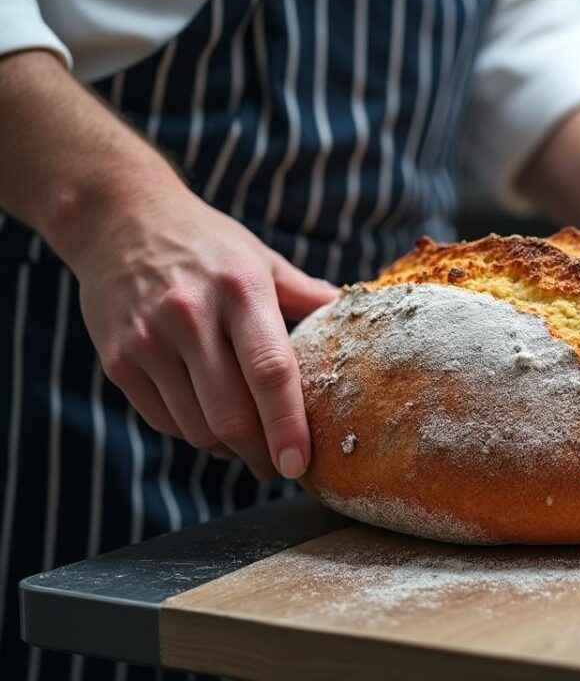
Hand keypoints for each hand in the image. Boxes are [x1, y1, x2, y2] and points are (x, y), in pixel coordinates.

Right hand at [67, 181, 337, 479]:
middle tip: (280, 466)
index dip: (288, 424)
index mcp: (240, 290)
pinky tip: (210, 425)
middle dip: (261, 453)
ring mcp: (148, 340)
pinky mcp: (118, 360)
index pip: (270, 370)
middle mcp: (191, 316)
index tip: (301, 462)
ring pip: (196, 427)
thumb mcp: (261, 259)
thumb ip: (306, 294)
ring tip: (248, 446)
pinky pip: (164, 421)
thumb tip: (355, 316)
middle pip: (231, 413)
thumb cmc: (207, 245)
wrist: (119, 219)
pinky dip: (193, 434)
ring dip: (228, 449)